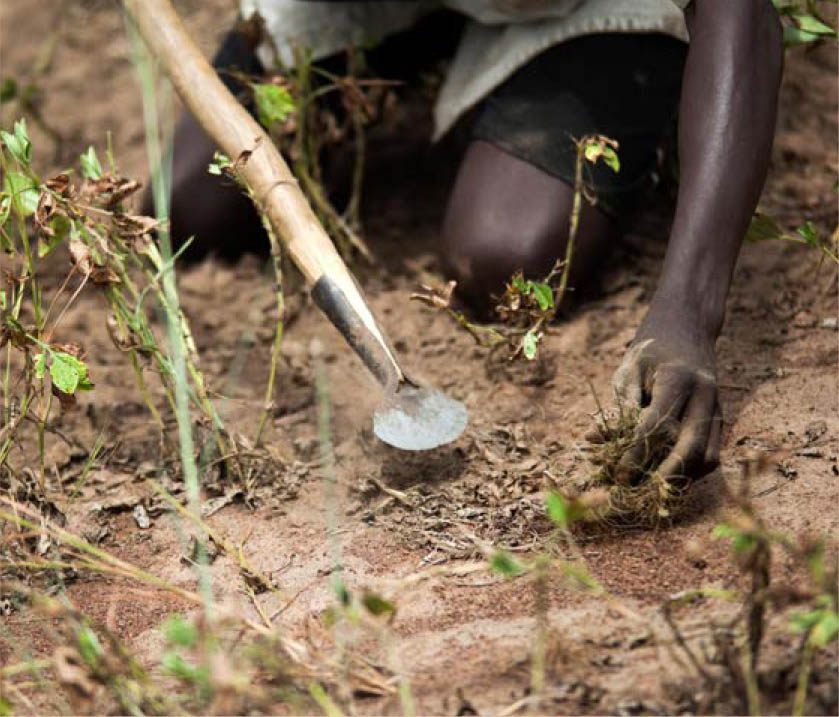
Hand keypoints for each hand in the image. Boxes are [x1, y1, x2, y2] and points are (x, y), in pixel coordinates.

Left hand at [610, 307, 722, 484]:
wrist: (687, 329)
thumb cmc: (650, 352)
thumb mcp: (628, 371)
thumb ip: (618, 407)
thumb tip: (595, 442)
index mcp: (679, 379)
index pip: (656, 426)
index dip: (636, 454)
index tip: (619, 475)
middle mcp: (705, 395)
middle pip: (692, 449)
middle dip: (665, 477)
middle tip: (640, 494)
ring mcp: (717, 408)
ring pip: (707, 457)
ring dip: (681, 479)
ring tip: (652, 489)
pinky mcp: (721, 419)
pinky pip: (711, 454)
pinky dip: (691, 471)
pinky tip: (667, 477)